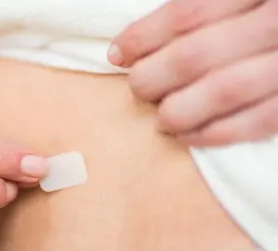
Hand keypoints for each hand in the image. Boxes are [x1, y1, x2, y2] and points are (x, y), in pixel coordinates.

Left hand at [109, 0, 277, 145]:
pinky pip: (257, 120)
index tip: (117, 53)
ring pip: (223, 90)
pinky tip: (189, 135)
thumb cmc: (266, 10)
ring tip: (160, 118)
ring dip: (179, 110)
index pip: (186, 13)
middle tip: (138, 87)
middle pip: (196, 55)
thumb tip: (140, 37)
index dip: (143, 36)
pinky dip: (216, 132)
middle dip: (154, 77)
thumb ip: (207, 5)